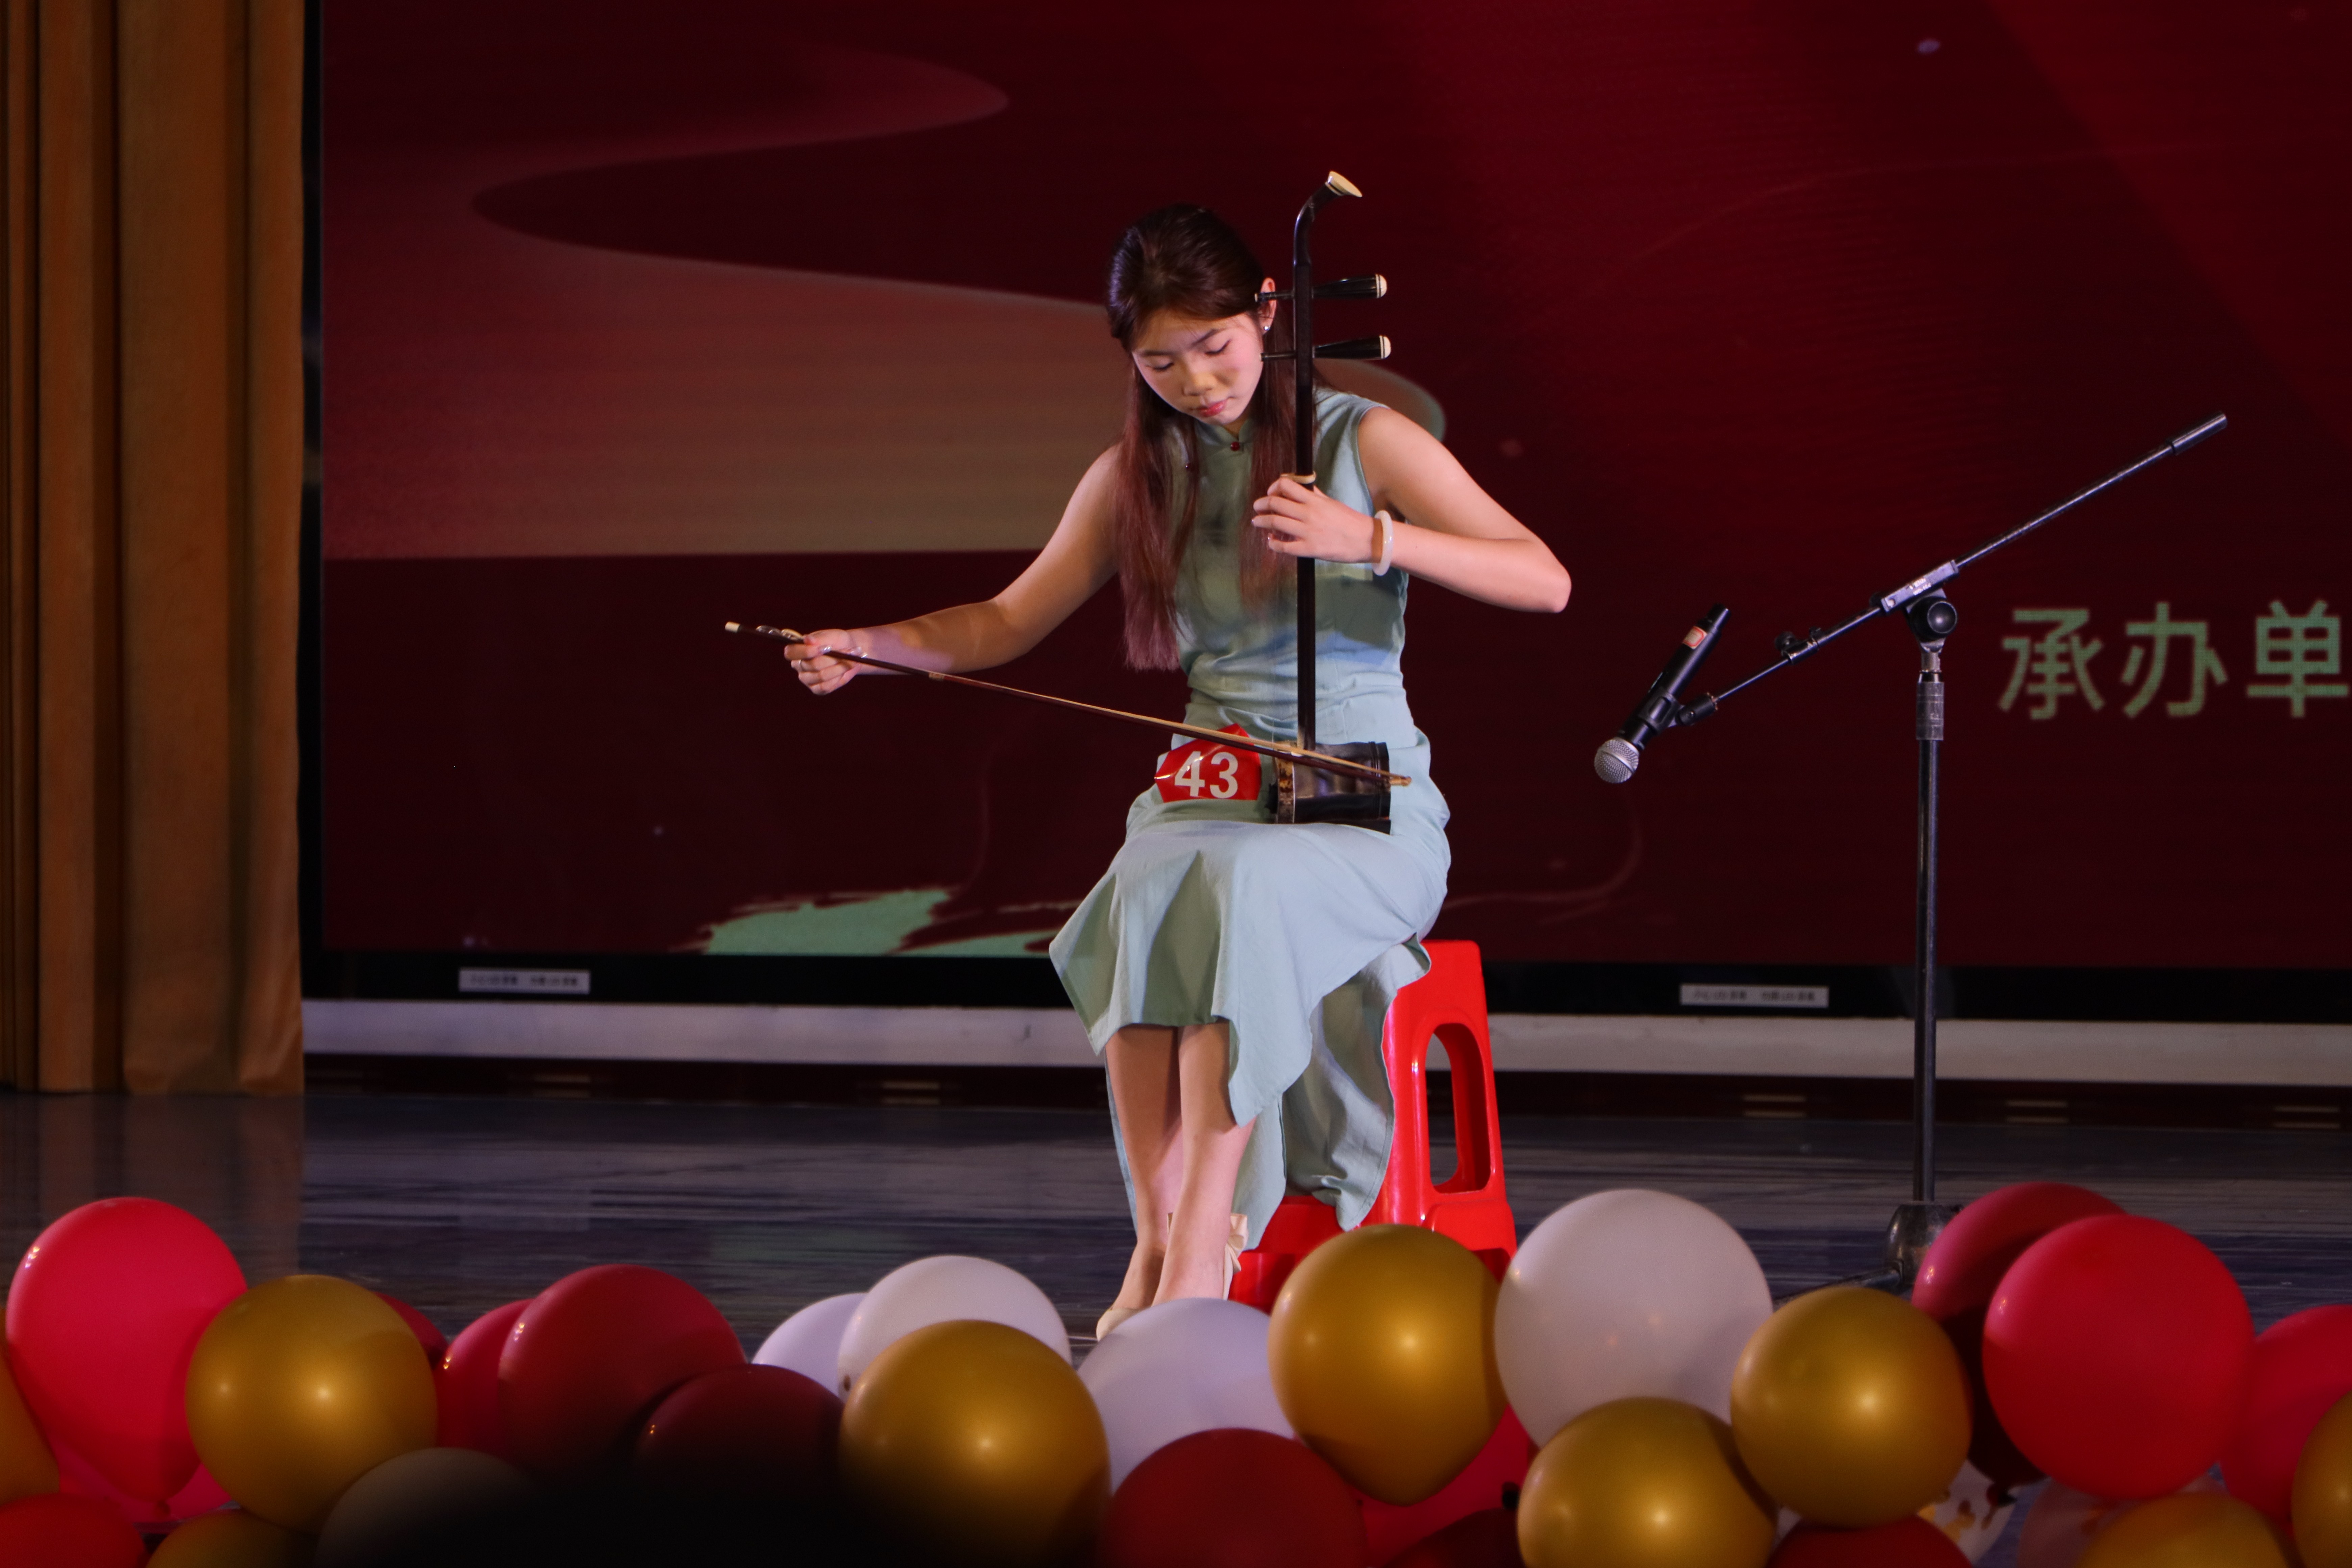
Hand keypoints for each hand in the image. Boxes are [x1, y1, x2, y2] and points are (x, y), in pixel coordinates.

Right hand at [784, 628, 863, 694]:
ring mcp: (806, 679)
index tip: (827, 648)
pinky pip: (826, 686)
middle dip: (835, 658)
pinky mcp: (817, 689)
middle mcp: (798, 665)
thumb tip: (807, 639)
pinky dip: (839, 677)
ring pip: (822, 676)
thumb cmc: (837, 641)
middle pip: (813, 665)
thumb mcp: (831, 636)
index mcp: (796, 650)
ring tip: (853, 659)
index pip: (791, 652)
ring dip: (841, 667)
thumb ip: (819, 639)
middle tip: (852, 650)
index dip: (807, 651)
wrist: (849, 652)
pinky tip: (845, 670)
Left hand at [1249, 476, 1378, 561]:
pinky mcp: (1309, 549)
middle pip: (1276, 504)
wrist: (1366, 539)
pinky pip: (1284, 546)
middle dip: (1262, 504)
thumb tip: (1305, 489)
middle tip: (1257, 507)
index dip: (1274, 487)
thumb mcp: (1333, 503)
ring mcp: (1307, 532)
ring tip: (1257, 522)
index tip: (1271, 492)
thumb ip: (1316, 496)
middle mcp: (1308, 514)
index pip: (1287, 486)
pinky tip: (1271, 541)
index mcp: (1315, 501)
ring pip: (1276, 523)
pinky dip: (1273, 543)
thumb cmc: (1351, 520)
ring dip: (1262, 522)